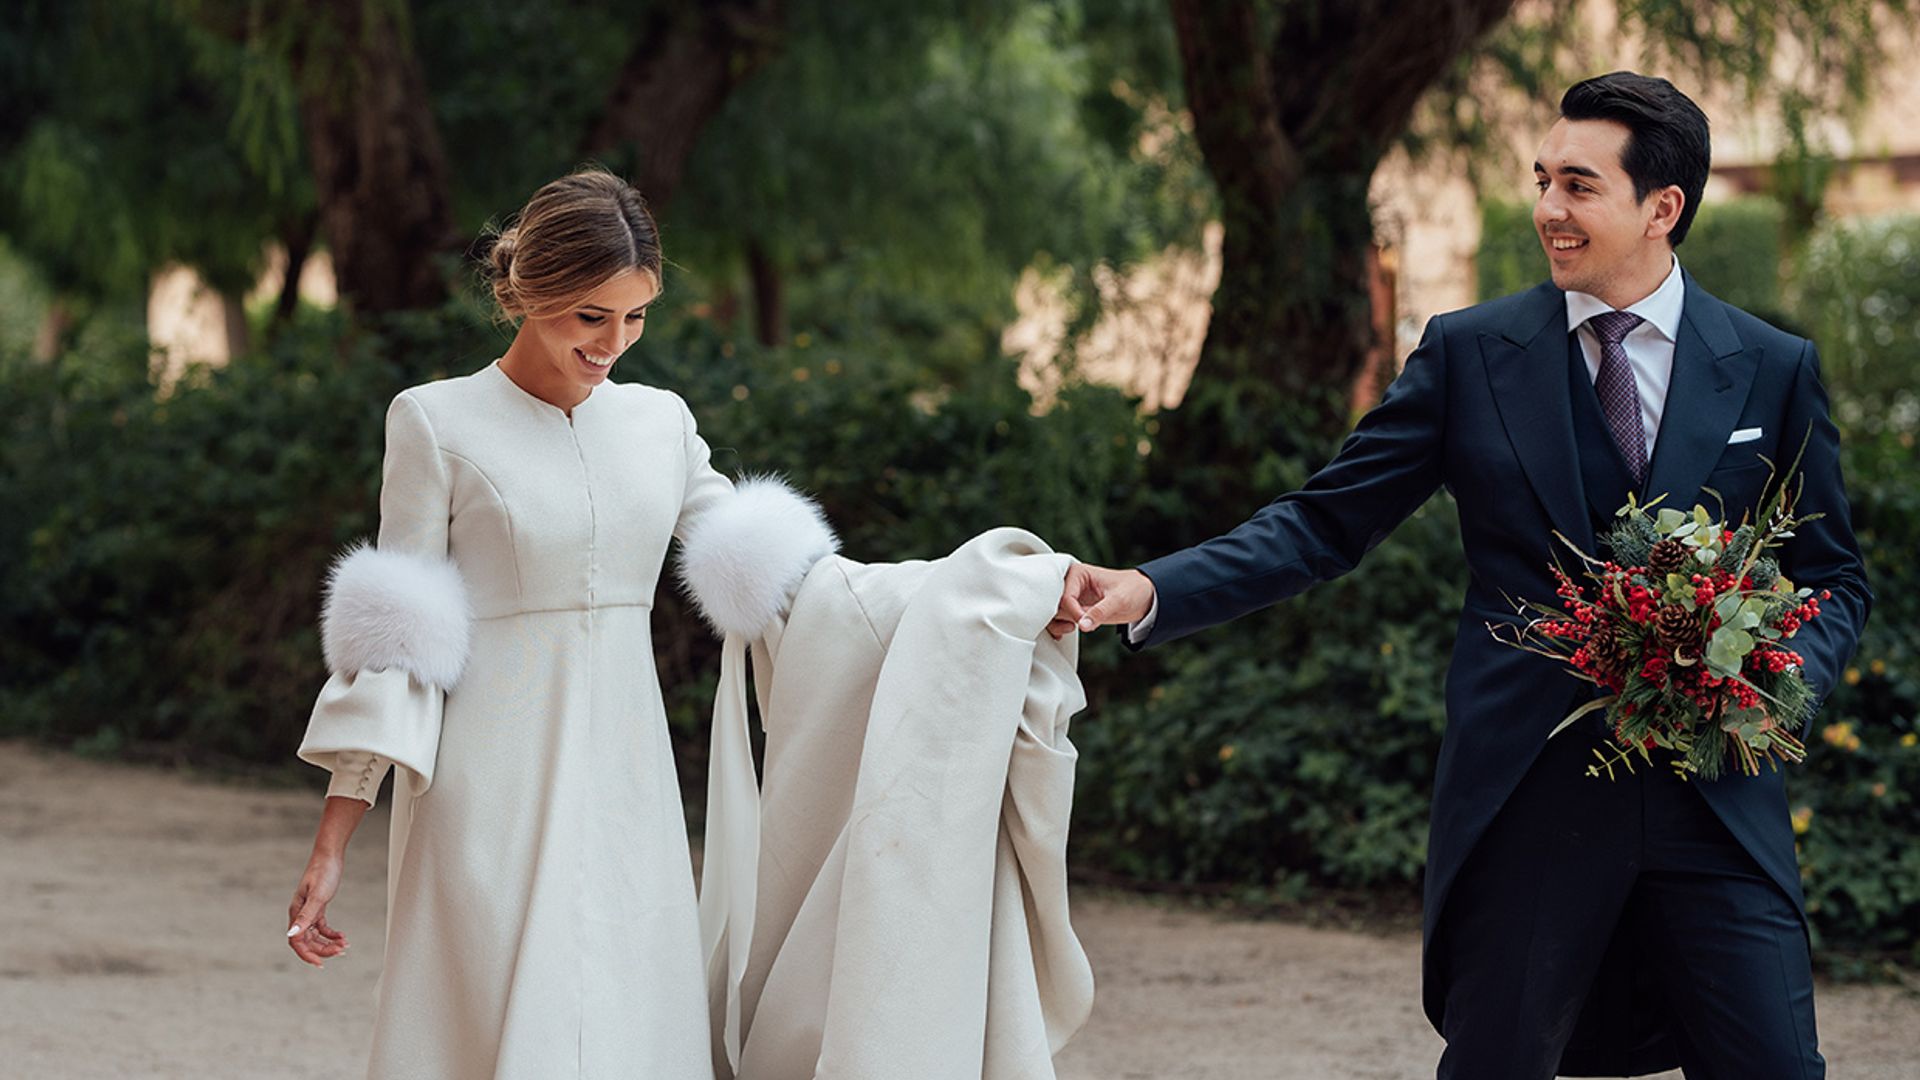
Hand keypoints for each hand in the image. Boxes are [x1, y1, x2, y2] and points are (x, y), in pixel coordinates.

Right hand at [286, 849, 348, 967]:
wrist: (330, 856)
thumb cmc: (323, 872)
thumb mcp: (317, 896)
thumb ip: (306, 916)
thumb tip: (293, 933)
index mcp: (296, 912)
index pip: (296, 941)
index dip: (307, 954)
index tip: (320, 963)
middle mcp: (300, 914)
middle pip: (307, 941)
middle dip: (323, 949)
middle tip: (341, 951)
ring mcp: (309, 912)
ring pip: (315, 936)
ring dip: (328, 943)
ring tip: (344, 944)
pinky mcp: (318, 908)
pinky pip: (322, 928)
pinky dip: (331, 934)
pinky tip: (342, 936)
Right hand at [1050, 562, 1154, 639]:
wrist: (1144, 596)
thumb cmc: (1133, 590)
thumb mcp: (1119, 600)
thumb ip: (1100, 612)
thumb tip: (1083, 625)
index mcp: (1078, 573)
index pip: (1064, 595)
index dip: (1073, 612)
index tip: (1084, 622)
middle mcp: (1070, 583)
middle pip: (1052, 603)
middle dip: (1061, 617)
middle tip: (1074, 626)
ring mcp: (1071, 597)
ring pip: (1051, 612)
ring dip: (1057, 624)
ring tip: (1073, 628)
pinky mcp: (1074, 609)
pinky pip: (1057, 619)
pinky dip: (1058, 627)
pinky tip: (1068, 631)